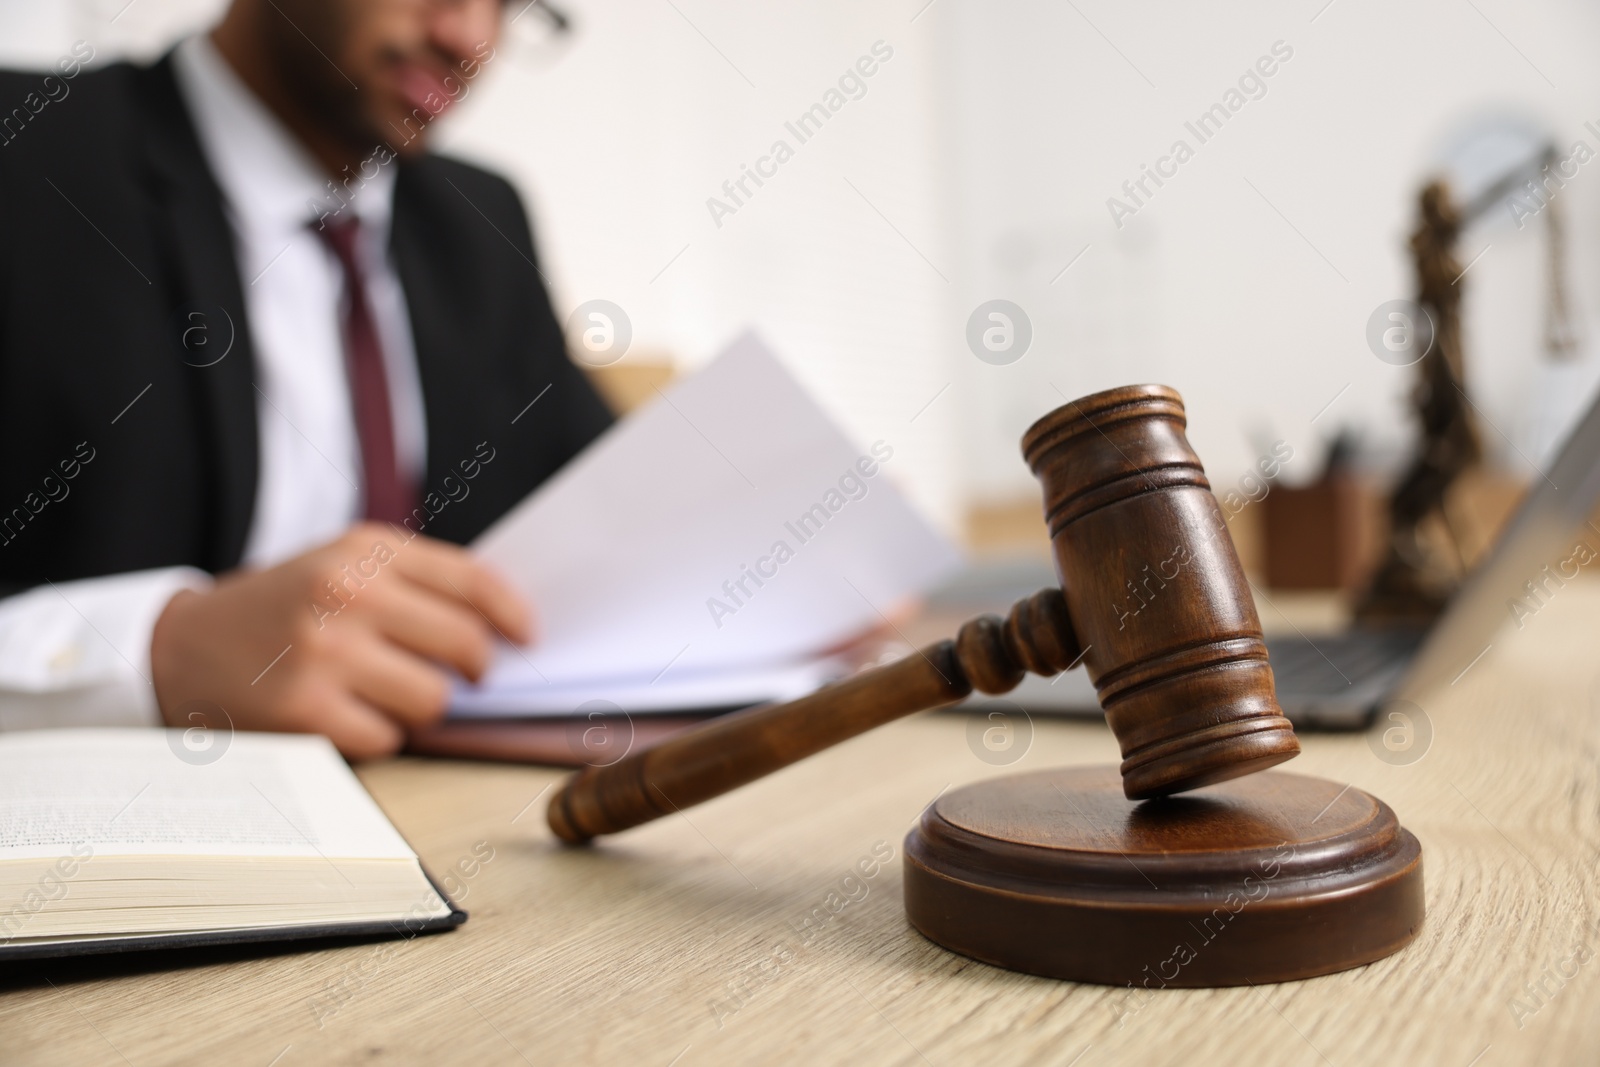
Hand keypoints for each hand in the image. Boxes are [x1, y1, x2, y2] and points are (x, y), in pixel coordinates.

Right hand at [150, 524, 530, 758]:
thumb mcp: (343, 565)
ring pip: (433, 699)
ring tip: (393, 695)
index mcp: (365, 550)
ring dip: (425, 707)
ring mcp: (325, 653)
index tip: (527, 638)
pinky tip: (351, 716)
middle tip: (467, 678)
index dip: (514, 615)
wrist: (179, 647)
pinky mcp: (305, 711)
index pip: (473, 581)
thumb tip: (505, 629)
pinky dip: (382, 736)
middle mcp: (347, 593)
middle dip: (477, 669)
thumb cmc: (285, 608)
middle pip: (466, 644)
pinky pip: (390, 738)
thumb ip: (417, 584)